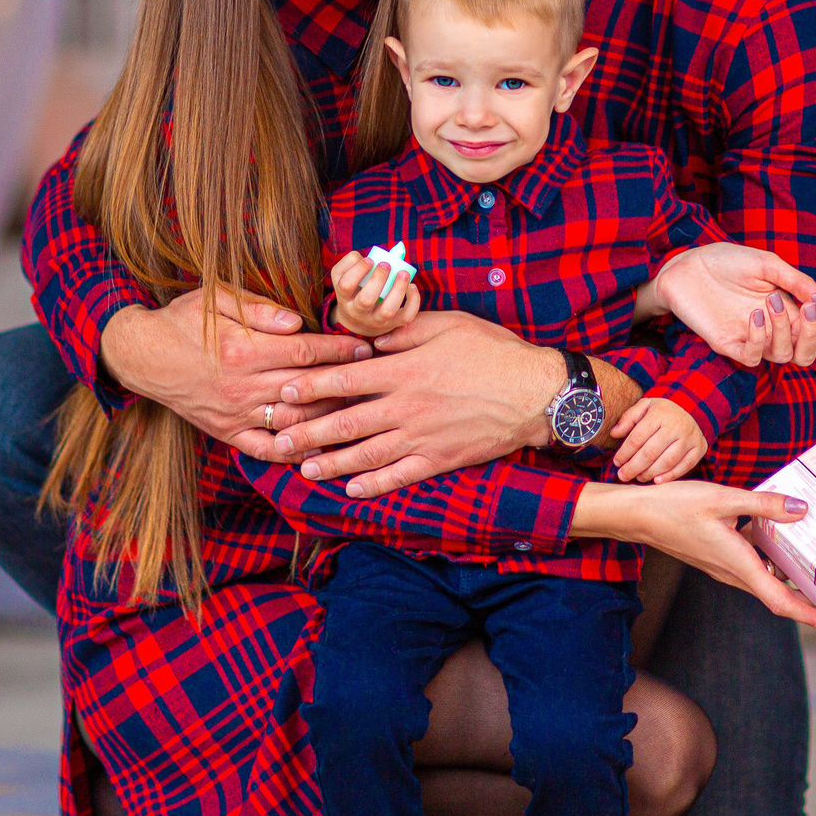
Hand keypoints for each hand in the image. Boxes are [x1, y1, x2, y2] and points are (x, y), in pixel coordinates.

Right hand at [100, 287, 368, 451]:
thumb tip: (297, 321)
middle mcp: (242, 386)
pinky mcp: (227, 432)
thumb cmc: (184, 321)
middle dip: (344, 382)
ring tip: (359, 411)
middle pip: (306, 387)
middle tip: (376, 379)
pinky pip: (265, 448)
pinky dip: (293, 452)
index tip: (366, 346)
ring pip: (293, 420)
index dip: (339, 349)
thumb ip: (260, 310)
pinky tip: (319, 448)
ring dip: (328, 417)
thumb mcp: (217, 300)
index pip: (304, 351)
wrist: (142, 356)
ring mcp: (235, 413)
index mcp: (243, 350)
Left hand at [264, 310, 568, 494]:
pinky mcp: (440, 459)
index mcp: (405, 370)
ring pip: (366, 455)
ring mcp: (422, 437)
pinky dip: (374, 485)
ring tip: (304, 469)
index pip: (346, 379)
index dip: (312, 387)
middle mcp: (407, 407)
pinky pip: (400, 476)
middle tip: (278, 441)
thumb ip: (405, 333)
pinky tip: (352, 490)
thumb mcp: (448, 325)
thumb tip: (372, 340)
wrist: (537, 393)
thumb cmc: (494, 352)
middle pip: (346, 423)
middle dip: (308, 433)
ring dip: (332, 464)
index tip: (286, 393)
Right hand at [330, 250, 421, 337]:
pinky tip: (412, 286)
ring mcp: (376, 320)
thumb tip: (374, 255)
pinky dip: (413, 301)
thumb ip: (352, 261)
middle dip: (378, 280)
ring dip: (398, 290)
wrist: (356, 321)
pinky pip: (406, 316)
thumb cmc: (352, 290)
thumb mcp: (342, 276)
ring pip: (387, 310)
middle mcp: (357, 312)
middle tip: (386, 265)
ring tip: (403, 273)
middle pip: (366, 300)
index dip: (358, 271)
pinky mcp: (392, 324)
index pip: (346, 285)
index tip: (370, 260)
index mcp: (344, 297)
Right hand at [572, 479, 815, 632]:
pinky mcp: (718, 558)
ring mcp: (723, 568)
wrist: (637, 515)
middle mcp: (732, 573)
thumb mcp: (724, 498)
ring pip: (765, 581)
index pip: (780, 600)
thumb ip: (764, 504)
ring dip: (791, 583)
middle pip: (777, 596)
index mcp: (738, 564)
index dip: (810, 615)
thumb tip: (801, 509)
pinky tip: (779, 539)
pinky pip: (752, 567)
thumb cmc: (675, 507)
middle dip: (808, 604)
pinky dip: (772, 562)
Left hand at [610, 398, 705, 481]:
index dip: (625, 452)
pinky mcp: (699, 448)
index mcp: (660, 414)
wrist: (693, 409)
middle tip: (623, 475)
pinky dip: (669, 476)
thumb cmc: (663, 412)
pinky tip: (656, 481)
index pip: (637, 437)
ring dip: (649, 473)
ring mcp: (689, 438)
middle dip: (633, 467)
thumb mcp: (645, 406)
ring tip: (638, 477)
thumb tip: (614, 433)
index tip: (617, 462)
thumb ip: (628, 418)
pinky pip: (684, 466)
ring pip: (667, 462)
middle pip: (650, 452)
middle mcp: (676, 426)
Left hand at [649, 242, 815, 368]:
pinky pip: (751, 358)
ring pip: (783, 356)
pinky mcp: (727, 344)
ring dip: (786, 331)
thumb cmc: (726, 261)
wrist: (687, 264)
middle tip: (808, 310)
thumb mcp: (767, 264)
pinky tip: (754, 315)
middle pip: (806, 354)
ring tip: (771, 300)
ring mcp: (750, 338)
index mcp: (786, 310)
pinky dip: (759, 340)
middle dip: (815, 336)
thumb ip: (796, 282)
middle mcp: (771, 329)